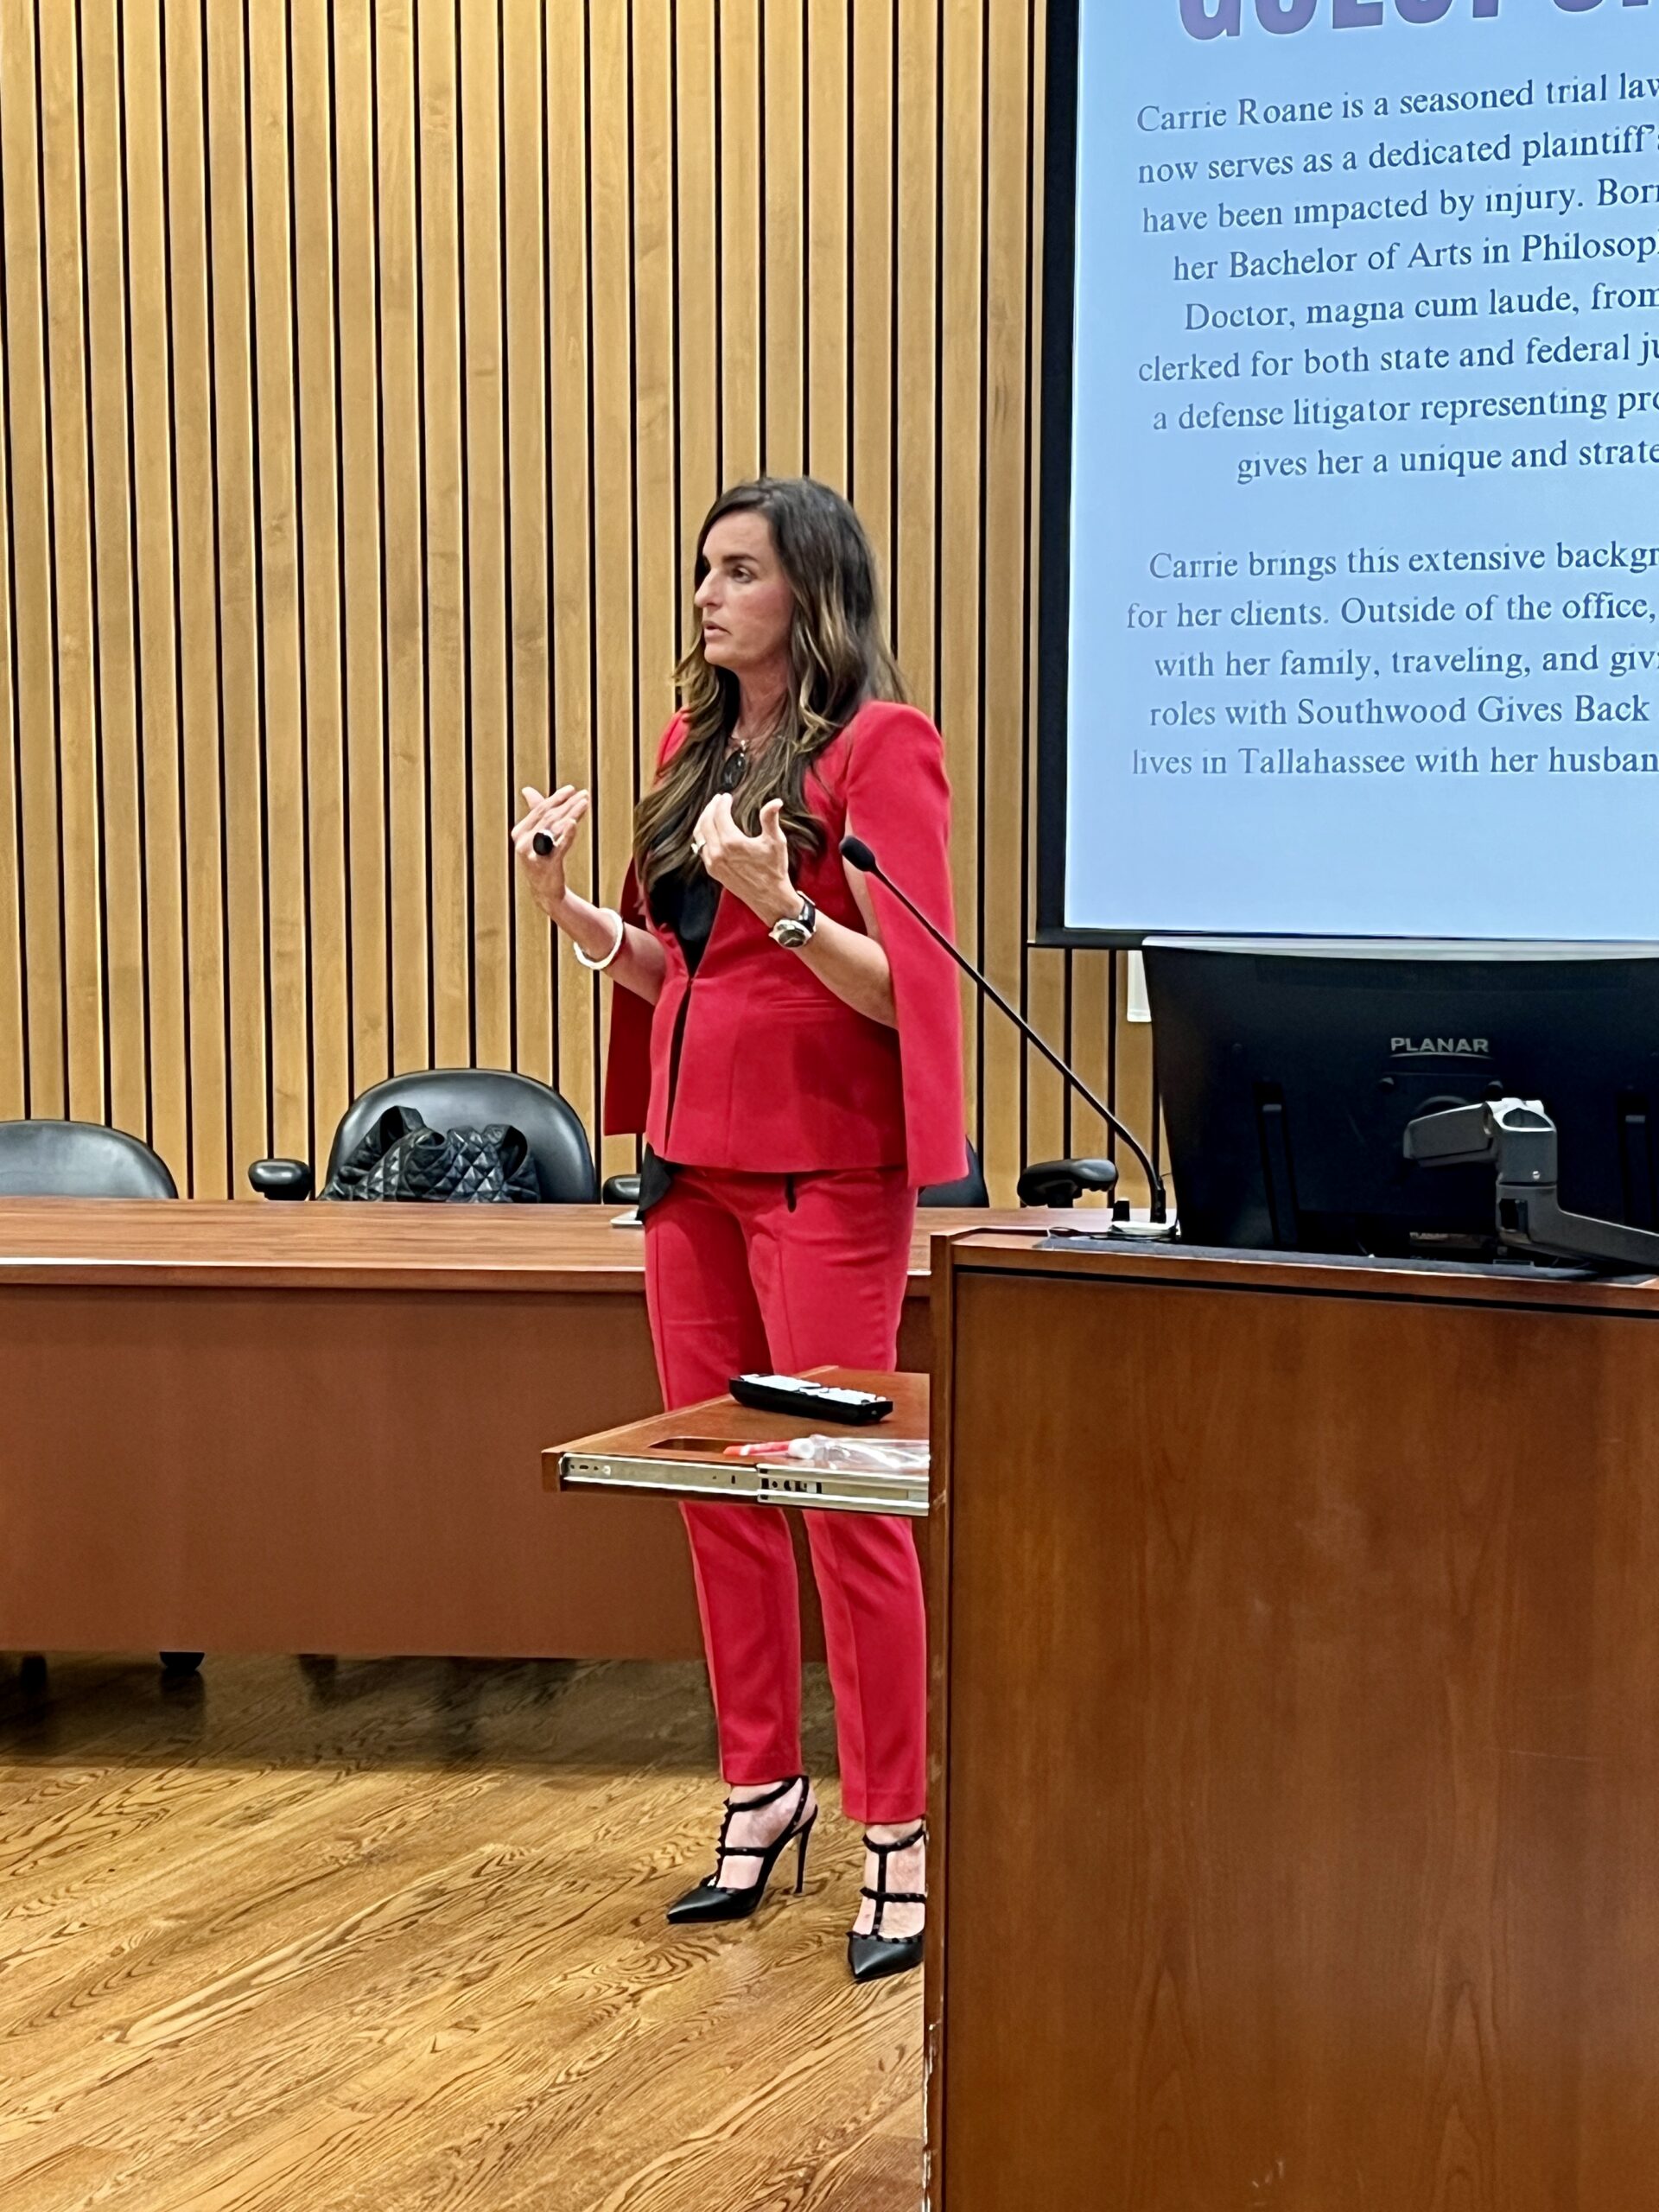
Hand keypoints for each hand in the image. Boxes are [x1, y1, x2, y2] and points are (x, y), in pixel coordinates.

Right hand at [512, 785, 588, 915]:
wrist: (544, 890)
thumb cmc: (541, 859)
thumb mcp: (535, 835)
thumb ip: (535, 812)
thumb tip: (527, 790)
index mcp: (519, 832)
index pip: (540, 810)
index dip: (556, 798)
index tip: (572, 789)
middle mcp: (523, 842)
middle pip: (549, 817)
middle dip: (568, 804)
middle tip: (584, 794)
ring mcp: (533, 854)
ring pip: (555, 828)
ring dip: (572, 813)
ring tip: (585, 803)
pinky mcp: (547, 865)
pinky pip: (559, 846)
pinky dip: (567, 834)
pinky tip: (574, 822)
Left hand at [692, 794, 795, 926]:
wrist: (769, 897)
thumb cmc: (774, 869)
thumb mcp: (775, 841)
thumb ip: (770, 819)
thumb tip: (776, 801)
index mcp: (732, 843)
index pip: (719, 815)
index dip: (722, 803)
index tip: (727, 796)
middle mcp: (718, 852)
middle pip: (706, 822)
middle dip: (711, 808)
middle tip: (718, 800)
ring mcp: (712, 862)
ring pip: (700, 835)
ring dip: (704, 820)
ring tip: (711, 811)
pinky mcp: (712, 870)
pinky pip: (701, 848)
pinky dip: (703, 835)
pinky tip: (710, 830)